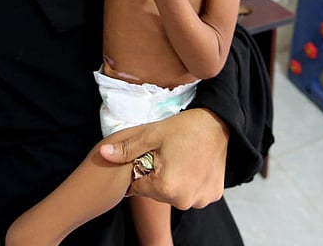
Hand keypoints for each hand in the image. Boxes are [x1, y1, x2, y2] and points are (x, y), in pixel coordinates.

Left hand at [98, 108, 228, 209]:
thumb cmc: (183, 127)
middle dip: (157, 175)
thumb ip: (127, 148)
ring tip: (181, 158)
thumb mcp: (151, 134)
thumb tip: (103, 154)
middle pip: (157, 192)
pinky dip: (190, 182)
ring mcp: (201, 199)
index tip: (152, 155)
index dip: (141, 169)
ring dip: (174, 181)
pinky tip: (193, 165)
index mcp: (166, 187)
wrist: (219, 123)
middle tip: (167, 154)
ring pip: (175, 194)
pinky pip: (193, 193)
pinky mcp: (213, 195)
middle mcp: (184, 200)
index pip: (138, 187)